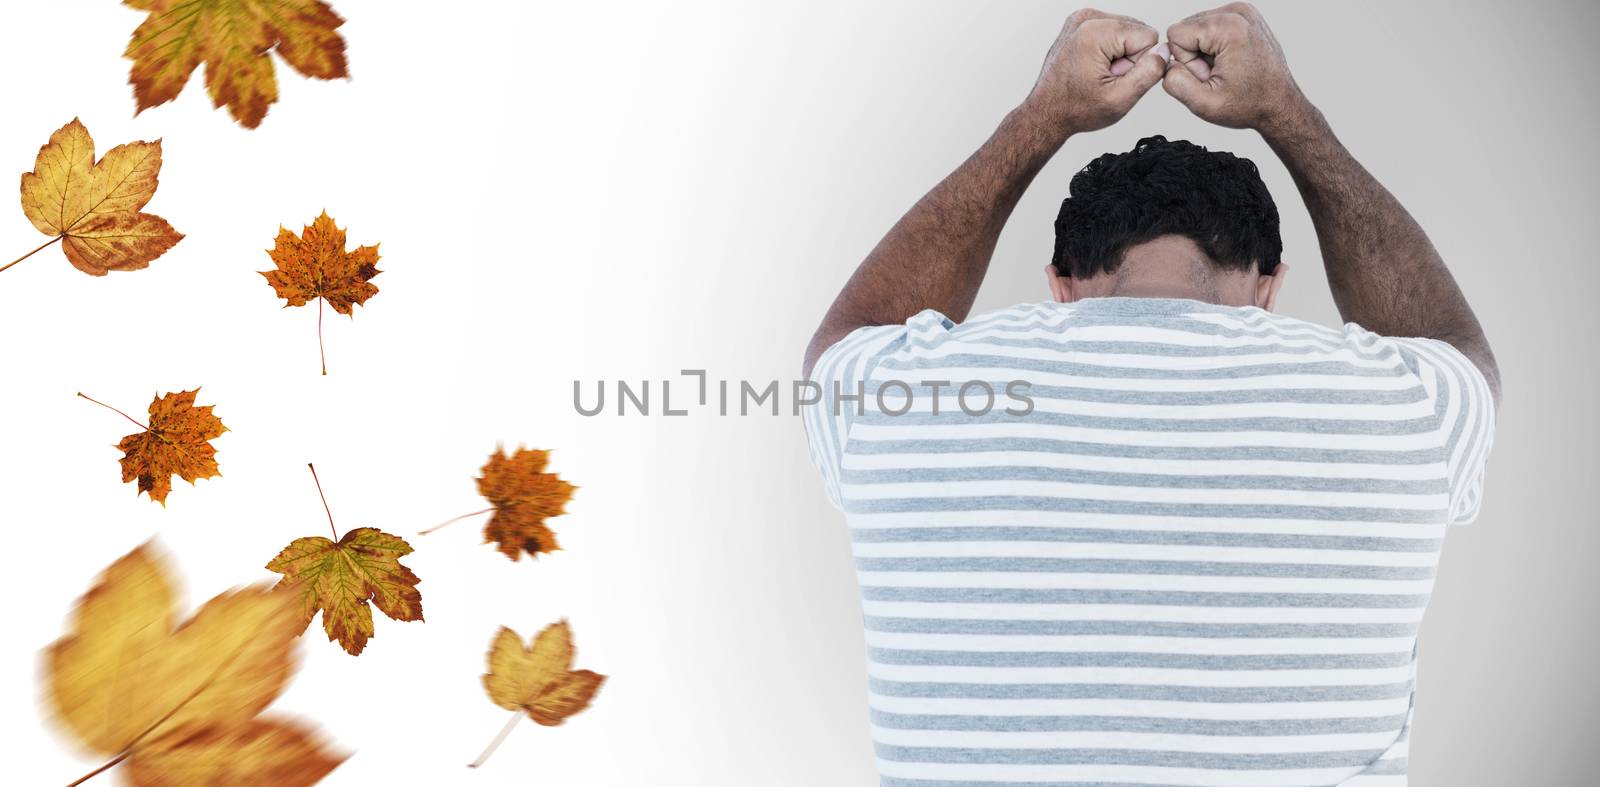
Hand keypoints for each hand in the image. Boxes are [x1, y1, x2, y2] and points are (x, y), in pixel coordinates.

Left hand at [1023, 9, 1167, 134]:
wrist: (1046, 113)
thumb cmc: (1074, 109)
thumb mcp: (1119, 100)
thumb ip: (1148, 73)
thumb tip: (1165, 51)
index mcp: (1094, 32)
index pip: (1148, 36)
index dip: (1138, 63)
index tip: (1114, 78)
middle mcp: (1086, 18)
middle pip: (1138, 31)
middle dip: (1128, 58)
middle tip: (1105, 78)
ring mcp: (1081, 19)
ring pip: (1127, 32)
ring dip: (1119, 56)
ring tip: (1098, 74)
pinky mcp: (1081, 23)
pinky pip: (1114, 33)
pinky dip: (1109, 51)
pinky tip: (1093, 68)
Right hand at [1163, 3, 1308, 131]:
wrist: (1279, 104)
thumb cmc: (1250, 104)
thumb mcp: (1205, 104)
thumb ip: (1174, 83)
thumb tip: (1164, 63)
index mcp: (1229, 27)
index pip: (1175, 35)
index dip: (1186, 62)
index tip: (1210, 75)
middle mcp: (1237, 12)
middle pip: (1186, 28)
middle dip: (1195, 55)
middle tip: (1219, 74)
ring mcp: (1243, 11)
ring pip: (1196, 28)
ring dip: (1204, 52)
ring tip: (1226, 69)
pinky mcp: (1244, 16)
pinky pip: (1210, 28)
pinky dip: (1214, 46)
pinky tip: (1230, 61)